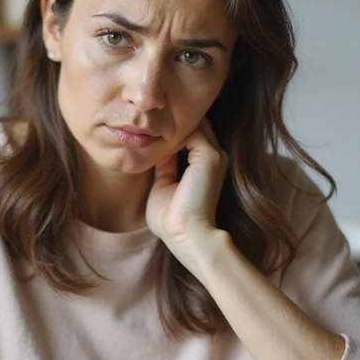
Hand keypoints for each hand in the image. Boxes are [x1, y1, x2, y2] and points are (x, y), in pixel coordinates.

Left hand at [145, 118, 228, 272]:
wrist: (187, 237)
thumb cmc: (172, 220)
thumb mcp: (163, 185)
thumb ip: (164, 167)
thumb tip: (154, 150)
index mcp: (205, 165)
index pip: (190, 134)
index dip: (169, 131)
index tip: (146, 130)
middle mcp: (215, 157)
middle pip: (194, 125)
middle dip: (170, 123)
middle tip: (145, 122)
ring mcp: (215, 155)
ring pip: (193, 124)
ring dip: (171, 125)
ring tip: (148, 127)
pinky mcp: (209, 157)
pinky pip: (192, 131)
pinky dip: (172, 132)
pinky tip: (154, 138)